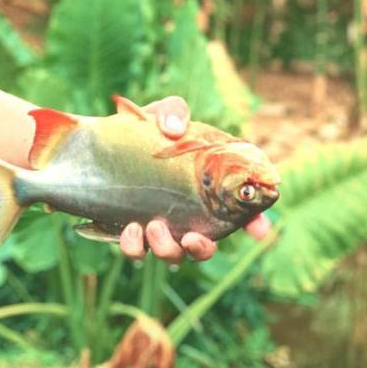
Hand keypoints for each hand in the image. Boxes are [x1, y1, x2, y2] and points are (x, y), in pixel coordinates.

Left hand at [116, 95, 270, 262]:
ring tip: (155, 227)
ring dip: (167, 249)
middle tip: (191, 237)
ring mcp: (159, 226)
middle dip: (202, 250)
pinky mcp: (131, 230)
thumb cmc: (146, 130)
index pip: (240, 213)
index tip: (259, 231)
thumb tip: (174, 129)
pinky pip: (135, 251)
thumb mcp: (162, 114)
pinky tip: (131, 229)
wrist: (107, 140)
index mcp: (206, 191)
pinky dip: (134, 247)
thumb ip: (173, 112)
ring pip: (172, 255)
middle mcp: (186, 215)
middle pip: (204, 247)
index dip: (254, 224)